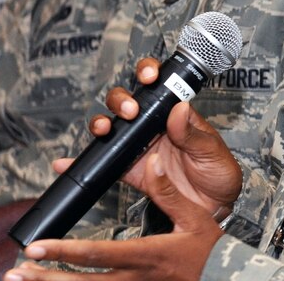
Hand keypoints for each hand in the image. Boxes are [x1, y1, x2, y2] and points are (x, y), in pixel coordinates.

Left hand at [4, 155, 221, 280]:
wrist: (226, 279)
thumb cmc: (210, 249)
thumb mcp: (194, 216)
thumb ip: (168, 191)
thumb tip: (151, 161)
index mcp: (149, 255)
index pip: (99, 255)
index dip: (64, 252)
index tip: (36, 247)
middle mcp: (137, 280)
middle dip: (46, 280)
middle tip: (14, 274)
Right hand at [86, 58, 242, 214]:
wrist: (213, 210)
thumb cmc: (219, 174)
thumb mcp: (213, 152)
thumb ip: (193, 134)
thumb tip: (180, 108)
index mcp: (175, 113)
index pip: (158, 84)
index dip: (148, 72)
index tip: (149, 75)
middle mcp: (153, 125)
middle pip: (127, 101)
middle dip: (122, 99)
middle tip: (130, 110)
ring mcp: (139, 146)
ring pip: (112, 126)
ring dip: (102, 123)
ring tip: (104, 129)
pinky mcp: (129, 170)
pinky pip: (103, 163)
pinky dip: (81, 163)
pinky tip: (64, 163)